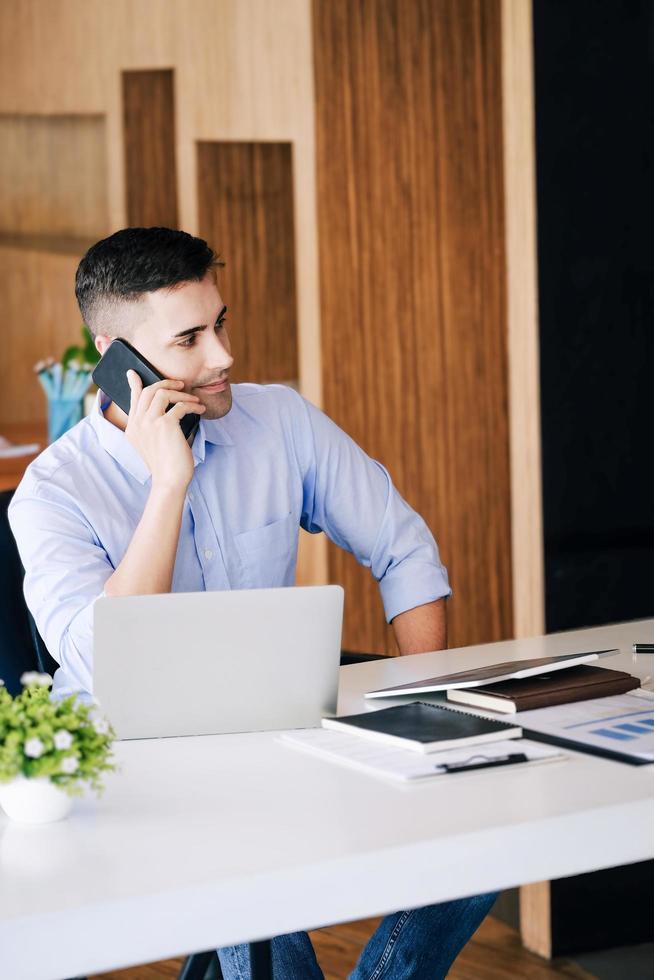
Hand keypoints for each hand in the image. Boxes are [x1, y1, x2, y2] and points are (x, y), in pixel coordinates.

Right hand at [124, 371, 204, 490]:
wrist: (170, 480)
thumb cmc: (166, 464)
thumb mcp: (153, 443)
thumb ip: (153, 426)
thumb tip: (171, 407)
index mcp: (132, 428)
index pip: (133, 399)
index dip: (135, 384)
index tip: (133, 372)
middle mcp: (138, 423)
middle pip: (149, 391)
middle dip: (166, 383)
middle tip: (180, 384)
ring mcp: (149, 423)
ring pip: (163, 393)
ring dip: (182, 394)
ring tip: (194, 400)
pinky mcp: (165, 425)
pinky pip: (180, 405)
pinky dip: (192, 406)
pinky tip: (200, 410)